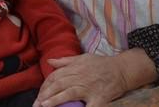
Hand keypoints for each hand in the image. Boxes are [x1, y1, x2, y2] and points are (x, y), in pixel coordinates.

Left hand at [34, 49, 156, 106]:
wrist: (122, 70)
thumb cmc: (101, 64)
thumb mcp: (82, 58)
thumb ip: (65, 61)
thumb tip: (49, 61)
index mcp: (75, 67)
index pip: (56, 76)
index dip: (45, 85)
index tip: (39, 94)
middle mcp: (80, 76)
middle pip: (59, 84)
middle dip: (46, 93)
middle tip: (37, 103)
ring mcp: (89, 87)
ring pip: (69, 92)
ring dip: (55, 99)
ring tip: (44, 105)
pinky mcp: (99, 97)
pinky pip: (89, 106)